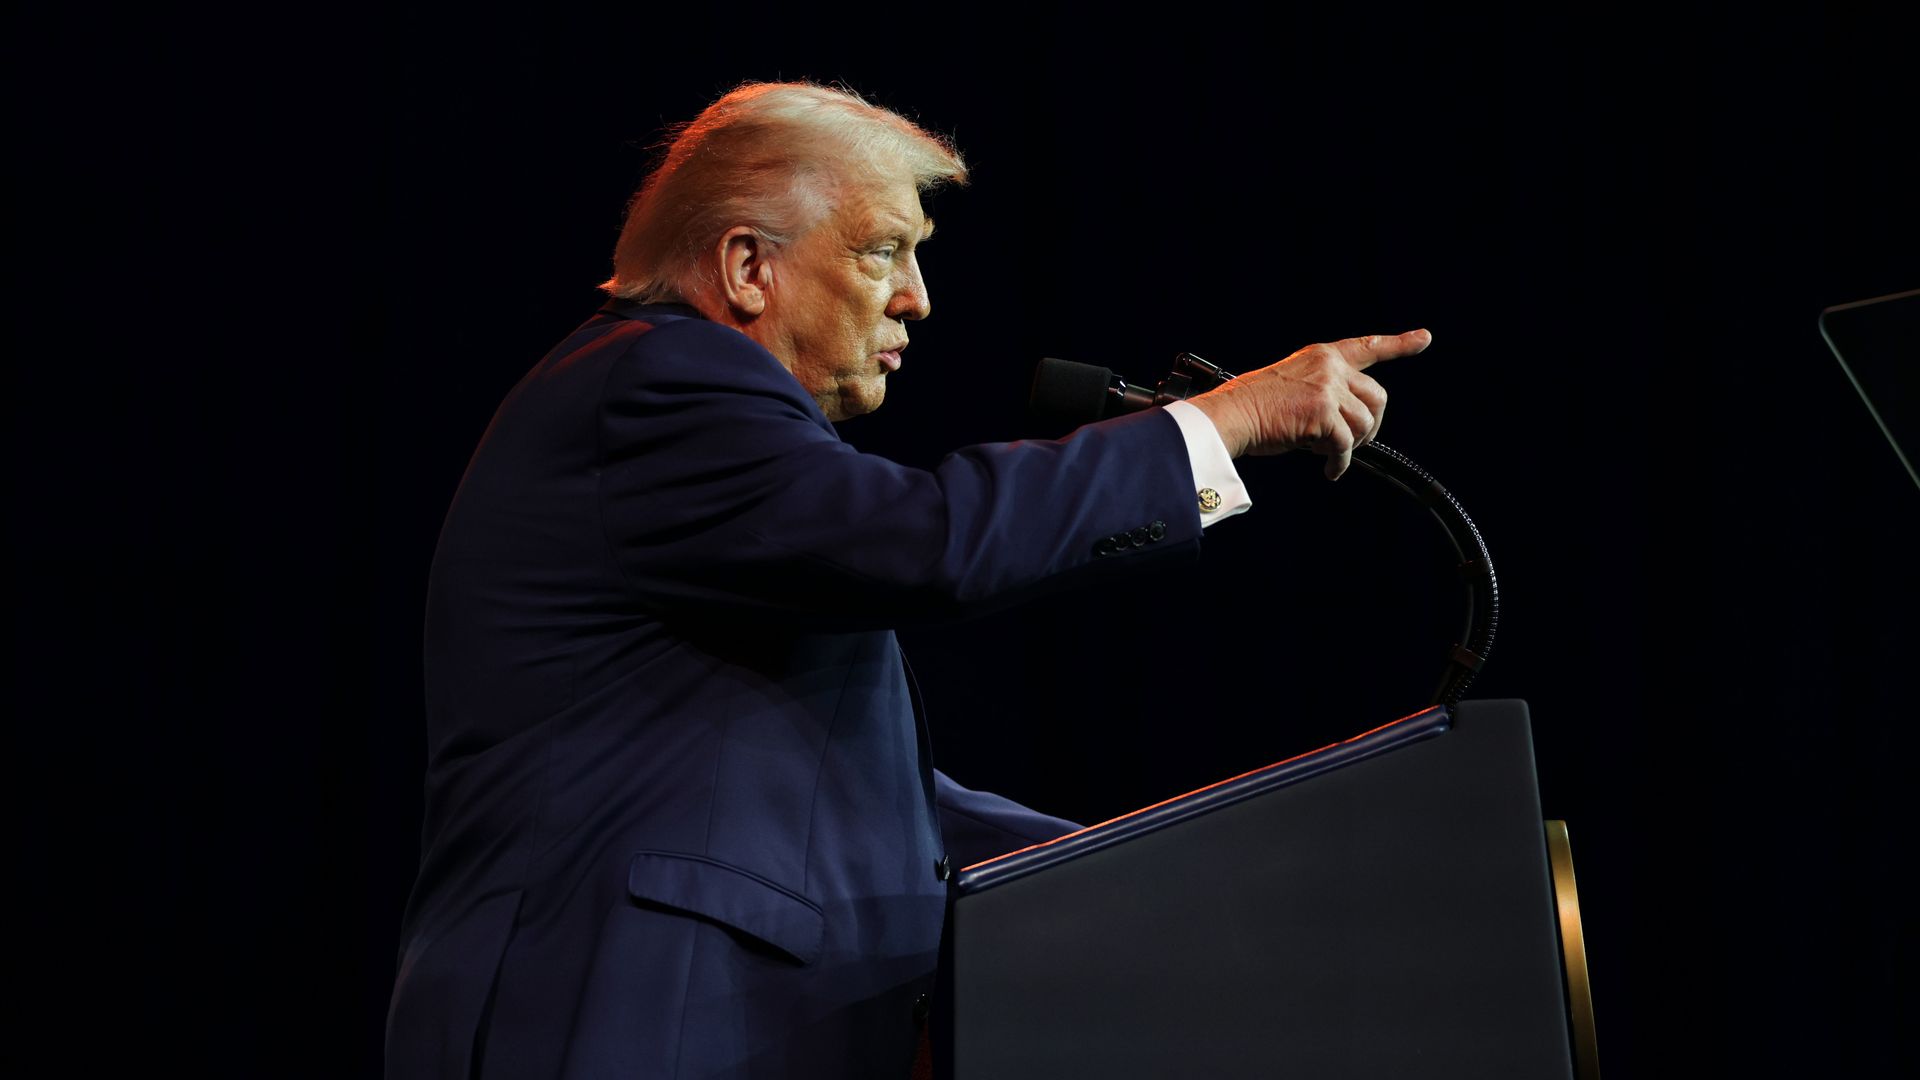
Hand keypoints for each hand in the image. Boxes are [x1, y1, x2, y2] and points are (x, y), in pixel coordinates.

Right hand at [1188, 329, 1430, 479]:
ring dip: (1353, 445)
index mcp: (1322, 356)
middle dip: (1373, 423)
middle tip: (1358, 441)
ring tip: (1330, 454)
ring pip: (1365, 424)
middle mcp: (1330, 367)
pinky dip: (1340, 462)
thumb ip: (1324, 391)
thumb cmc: (1253, 406)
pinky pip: (1346, 445)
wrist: (1231, 415)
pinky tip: (1330, 470)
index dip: (1400, 344)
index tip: (1424, 338)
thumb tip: (1348, 424)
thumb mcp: (1294, 384)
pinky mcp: (1324, 414)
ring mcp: (1329, 389)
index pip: (1368, 346)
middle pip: (1378, 397)